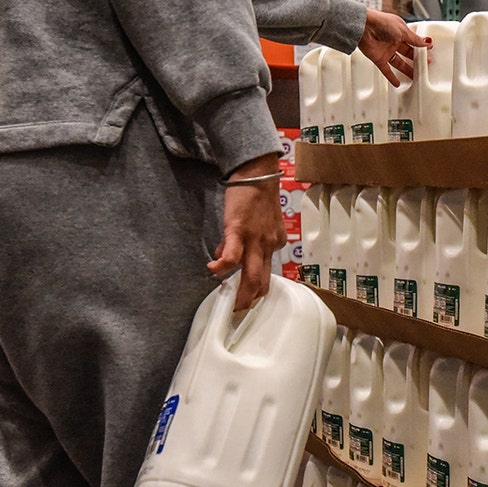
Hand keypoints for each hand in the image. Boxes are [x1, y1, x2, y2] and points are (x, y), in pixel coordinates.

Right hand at [207, 153, 286, 310]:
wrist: (257, 172)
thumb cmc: (256, 196)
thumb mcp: (256, 221)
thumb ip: (245, 240)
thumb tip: (226, 257)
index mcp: (274, 243)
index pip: (264, 271)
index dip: (252, 284)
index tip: (244, 295)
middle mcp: (268, 245)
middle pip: (262, 281)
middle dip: (250, 302)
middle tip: (239, 313)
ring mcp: (255, 239)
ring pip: (251, 275)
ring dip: (241, 294)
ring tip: (230, 305)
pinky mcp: (239, 230)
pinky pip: (232, 255)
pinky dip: (223, 266)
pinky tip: (213, 270)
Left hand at [357, 8, 430, 86]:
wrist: (363, 27)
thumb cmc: (381, 23)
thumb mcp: (403, 30)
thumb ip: (415, 39)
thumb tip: (426, 42)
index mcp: (400, 32)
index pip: (413, 41)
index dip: (421, 47)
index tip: (428, 52)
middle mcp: (393, 41)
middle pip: (407, 53)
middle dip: (416, 59)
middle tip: (424, 65)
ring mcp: (386, 51)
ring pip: (399, 63)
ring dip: (407, 69)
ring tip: (415, 76)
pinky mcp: (378, 59)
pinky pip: (386, 70)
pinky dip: (391, 77)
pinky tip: (397, 83)